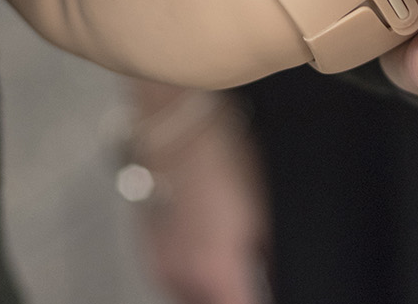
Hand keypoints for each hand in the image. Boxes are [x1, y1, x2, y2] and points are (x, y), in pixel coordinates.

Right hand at [126, 83, 269, 303]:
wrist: (178, 129)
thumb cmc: (223, 161)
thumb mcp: (261, 212)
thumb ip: (264, 256)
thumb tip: (269, 276)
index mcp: (214, 272)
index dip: (258, 299)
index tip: (266, 290)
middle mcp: (180, 277)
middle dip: (232, 295)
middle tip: (249, 278)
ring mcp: (159, 264)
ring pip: (189, 296)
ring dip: (209, 290)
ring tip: (228, 263)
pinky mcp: (148, 249)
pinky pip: (173, 278)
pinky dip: (190, 274)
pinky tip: (204, 248)